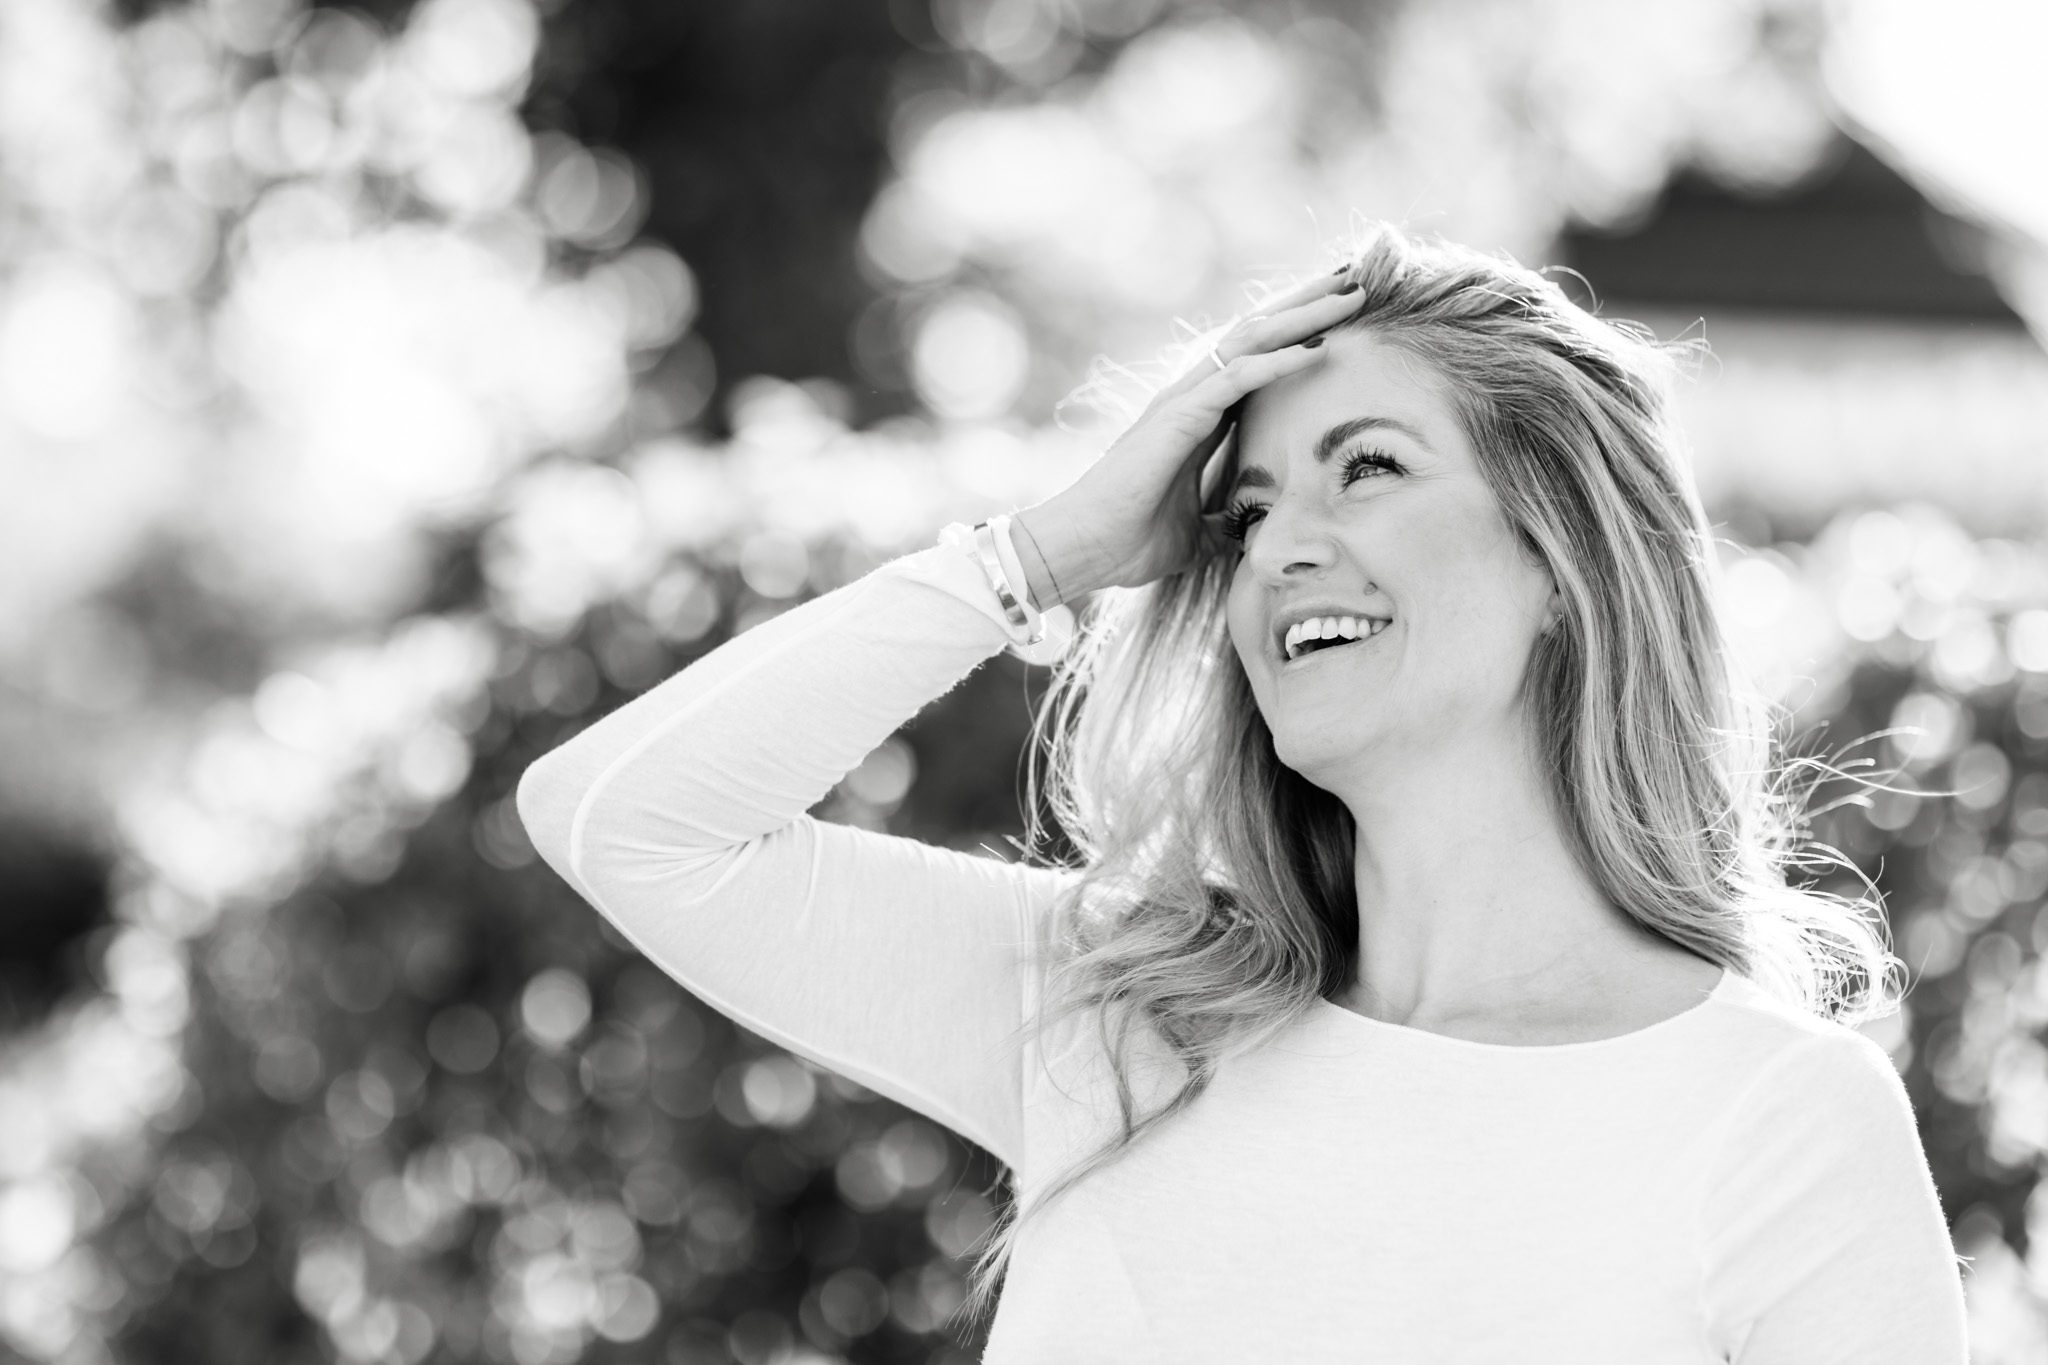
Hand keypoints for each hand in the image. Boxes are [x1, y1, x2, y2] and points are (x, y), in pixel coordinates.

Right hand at [1018, 269, 1361, 595]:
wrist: (1080, 550)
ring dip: (1304, 315)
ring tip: (1349, 291)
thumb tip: (1255, 535)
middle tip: (1354, 277)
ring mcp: (1182, 401)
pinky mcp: (1177, 417)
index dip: (1298, 333)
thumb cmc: (1128, 541)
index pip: (1257, 360)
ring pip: (1253, 340)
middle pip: (1259, 334)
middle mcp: (1191, 396)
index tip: (1342, 315)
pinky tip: (1318, 346)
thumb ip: (1227, 522)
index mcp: (1197, 417)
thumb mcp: (1198, 533)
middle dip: (1308, 304)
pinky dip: (1280, 361)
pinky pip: (1237, 377)